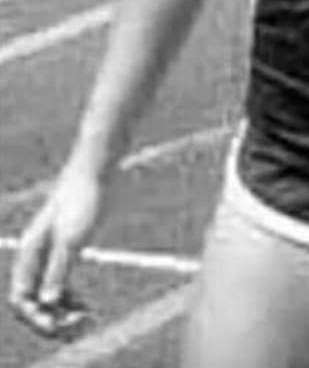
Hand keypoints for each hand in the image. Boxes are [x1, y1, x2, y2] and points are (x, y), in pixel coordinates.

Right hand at [8, 167, 107, 337]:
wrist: (97, 169)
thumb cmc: (85, 199)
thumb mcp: (74, 237)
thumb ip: (59, 269)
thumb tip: (48, 303)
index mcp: (30, 254)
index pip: (22, 299)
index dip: (37, 318)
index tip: (60, 327)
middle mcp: (35, 257)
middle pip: (33, 302)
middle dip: (51, 319)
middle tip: (79, 328)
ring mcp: (49, 255)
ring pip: (47, 296)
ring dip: (62, 312)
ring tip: (87, 320)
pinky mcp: (66, 250)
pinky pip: (60, 285)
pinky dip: (70, 299)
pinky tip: (87, 307)